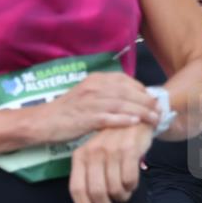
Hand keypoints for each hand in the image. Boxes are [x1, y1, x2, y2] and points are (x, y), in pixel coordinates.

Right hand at [36, 73, 158, 143]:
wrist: (42, 122)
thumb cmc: (64, 111)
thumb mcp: (85, 95)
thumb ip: (105, 94)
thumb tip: (128, 99)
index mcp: (94, 79)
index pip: (125, 80)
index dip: (141, 90)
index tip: (151, 99)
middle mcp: (94, 87)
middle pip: (128, 92)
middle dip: (147, 101)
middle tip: (159, 111)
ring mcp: (90, 102)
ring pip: (123, 105)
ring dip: (142, 112)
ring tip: (154, 119)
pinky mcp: (86, 118)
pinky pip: (109, 118)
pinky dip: (124, 120)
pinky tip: (135, 123)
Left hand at [69, 122, 152, 202]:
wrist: (134, 118)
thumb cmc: (112, 143)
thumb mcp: (94, 155)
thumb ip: (89, 175)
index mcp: (80, 156)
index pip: (77, 187)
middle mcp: (93, 153)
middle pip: (97, 192)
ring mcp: (111, 151)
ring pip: (115, 188)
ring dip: (121, 197)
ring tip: (123, 195)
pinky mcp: (129, 150)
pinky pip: (130, 180)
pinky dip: (131, 187)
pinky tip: (131, 183)